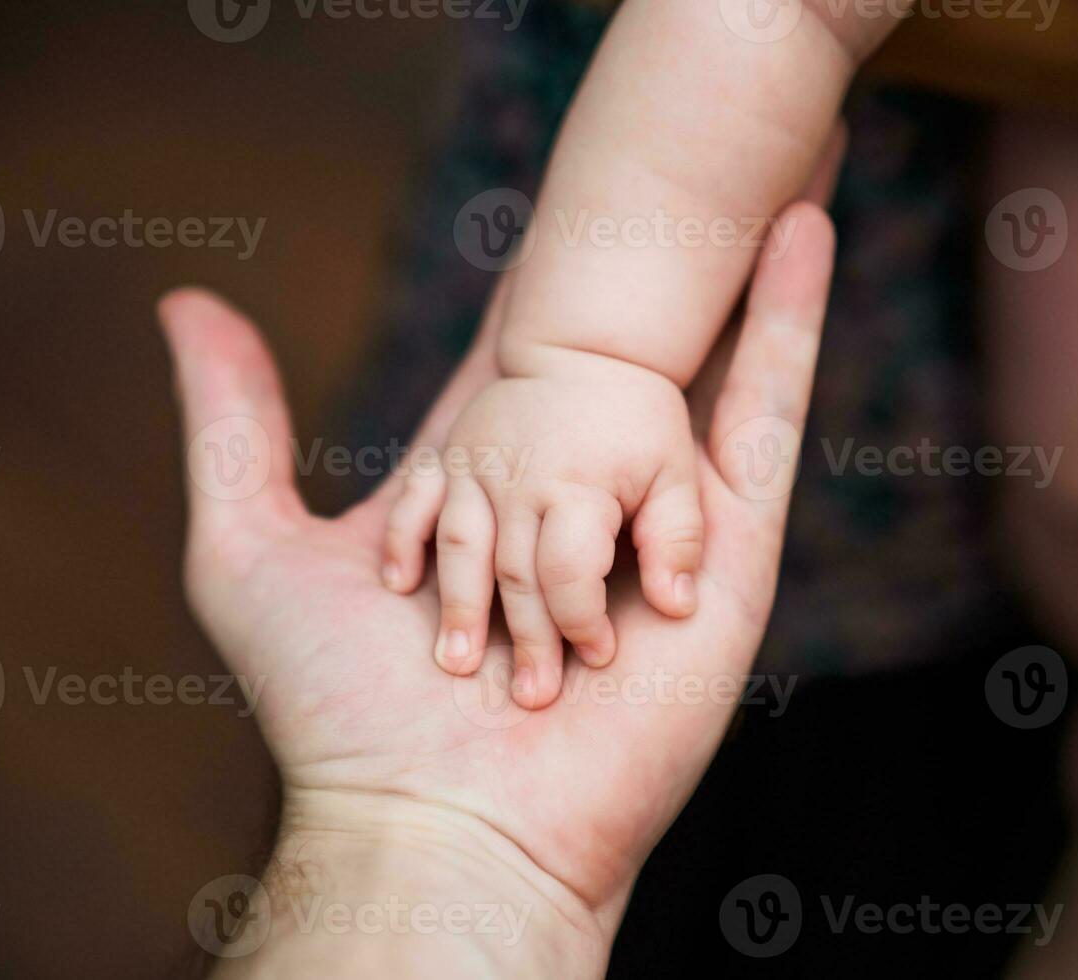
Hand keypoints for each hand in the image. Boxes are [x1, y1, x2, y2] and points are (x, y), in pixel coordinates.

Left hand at [160, 199, 833, 975]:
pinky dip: (792, 323)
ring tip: (781, 154)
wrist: (437, 821)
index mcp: (489, 479)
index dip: (557, 266)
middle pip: (632, 343)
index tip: (585, 191)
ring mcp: (656, 516)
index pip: (530, 346)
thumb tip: (185, 304)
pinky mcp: (725, 553)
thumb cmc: (338, 706)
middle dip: (668, 251)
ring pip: (709, 359)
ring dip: (747, 258)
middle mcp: (578, 490)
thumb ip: (234, 423)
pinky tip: (809, 230)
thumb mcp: (252, 545)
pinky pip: (764, 417)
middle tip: (694, 151)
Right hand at [383, 358, 703, 709]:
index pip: (572, 570)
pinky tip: (398, 585)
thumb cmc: (640, 424)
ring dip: (458, 608)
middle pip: (516, 571)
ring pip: (461, 548)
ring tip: (456, 662)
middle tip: (531, 696)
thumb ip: (677, 541)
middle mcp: (521, 479)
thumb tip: (679, 607)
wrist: (586, 349)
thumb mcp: (678, 476)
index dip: (583, 619)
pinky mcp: (447, 458)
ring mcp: (476, 467)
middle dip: (526, 637)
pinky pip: (415, 502)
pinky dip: (403, 541)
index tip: (597, 657)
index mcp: (580, 486)